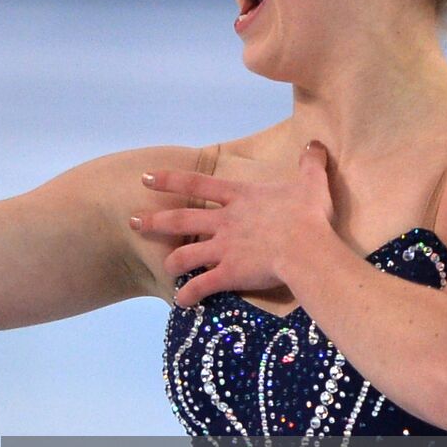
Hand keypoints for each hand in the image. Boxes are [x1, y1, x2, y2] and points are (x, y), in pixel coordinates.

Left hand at [130, 141, 335, 306]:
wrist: (308, 250)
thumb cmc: (309, 217)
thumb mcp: (311, 184)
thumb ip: (310, 164)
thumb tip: (315, 144)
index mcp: (240, 198)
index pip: (197, 184)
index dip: (170, 180)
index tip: (145, 178)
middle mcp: (225, 221)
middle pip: (180, 219)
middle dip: (153, 221)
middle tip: (131, 222)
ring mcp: (223, 248)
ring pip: (184, 255)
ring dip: (171, 263)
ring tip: (164, 268)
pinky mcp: (228, 274)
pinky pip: (201, 286)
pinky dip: (188, 295)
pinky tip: (181, 302)